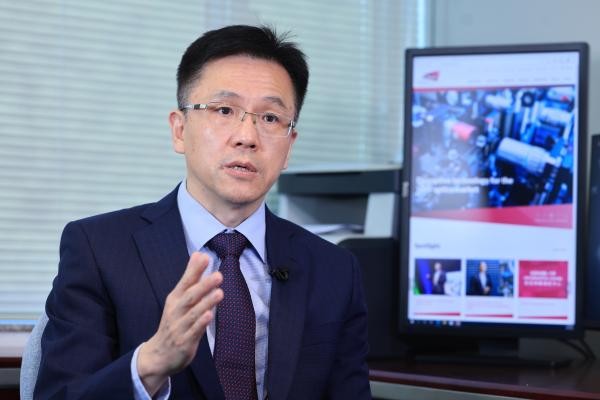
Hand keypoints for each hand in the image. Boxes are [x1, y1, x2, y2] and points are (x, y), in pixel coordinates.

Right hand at [137, 252, 222, 394]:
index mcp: (175, 299)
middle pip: (190, 296)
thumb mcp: (179, 299)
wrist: (159, 355)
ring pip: (193, 314)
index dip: (194, 270)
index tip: (205, 257)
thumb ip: (191, 278)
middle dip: (203, 286)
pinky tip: (210, 315)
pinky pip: (193, 332)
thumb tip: (199, 254)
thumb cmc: (174, 322)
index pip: (185, 282)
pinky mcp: (184, 342)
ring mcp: (179, 327)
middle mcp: (176, 311)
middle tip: (218, 275)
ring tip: (219, 292)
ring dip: (206, 303)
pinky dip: (201, 323)